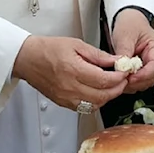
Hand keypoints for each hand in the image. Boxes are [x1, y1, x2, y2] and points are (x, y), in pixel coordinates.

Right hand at [13, 35, 127, 111]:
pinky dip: (96, 102)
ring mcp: (66, 97)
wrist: (28, 59)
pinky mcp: (63, 103)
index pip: (105, 80)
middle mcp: (70, 87)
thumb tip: (116, 61)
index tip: (125, 71)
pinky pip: (85, 108)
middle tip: (122, 80)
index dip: (119, 77)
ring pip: (96, 104)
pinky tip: (97, 92)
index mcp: (74, 69)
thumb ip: (98, 55)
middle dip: (117, 88)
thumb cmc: (48, 49)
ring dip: (108, 97)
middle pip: (103, 95)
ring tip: (111, 86)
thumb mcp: (76, 44)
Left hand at [110, 9, 153, 93]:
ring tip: (118, 80)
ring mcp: (148, 65)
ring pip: (144, 82)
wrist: (127, 20)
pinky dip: (128, 83)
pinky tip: (119, 79)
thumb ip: (124, 51)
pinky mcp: (140, 69)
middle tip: (121, 81)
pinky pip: (137, 81)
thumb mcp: (125, 34)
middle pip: (151, 77)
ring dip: (132, 84)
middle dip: (137, 82)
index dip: (143, 75)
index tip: (130, 78)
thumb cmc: (130, 23)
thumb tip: (122, 68)